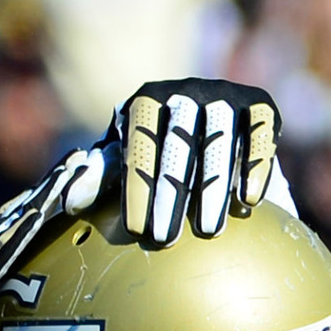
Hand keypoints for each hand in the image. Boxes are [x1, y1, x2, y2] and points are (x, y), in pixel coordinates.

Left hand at [112, 79, 283, 248]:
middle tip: (165, 240)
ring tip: (208, 231)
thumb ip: (101, 178)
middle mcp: (186, 90)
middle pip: (179, 141)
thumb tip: (69, 203)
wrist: (212, 131)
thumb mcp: (128, 163)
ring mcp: (225, 94)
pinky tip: (248, 201)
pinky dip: (255, 164)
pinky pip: (260, 131)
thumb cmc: (159, 158)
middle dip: (171, 193)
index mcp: (147, 99)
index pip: (140, 140)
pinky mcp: (261, 105)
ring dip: (213, 186)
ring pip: (219, 138)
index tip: (136, 231)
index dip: (137, 186)